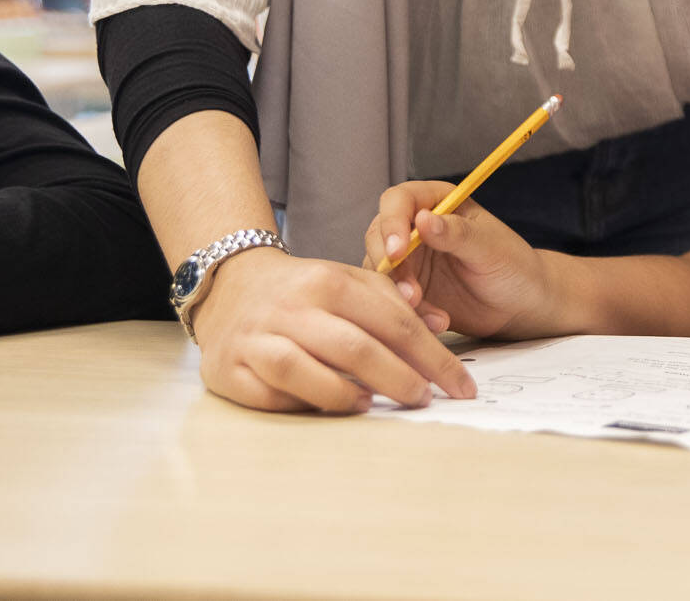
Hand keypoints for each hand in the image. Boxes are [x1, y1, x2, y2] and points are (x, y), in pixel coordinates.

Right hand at [189, 246, 476, 413]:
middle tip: (425, 399)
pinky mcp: (229, 368)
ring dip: (345, 394)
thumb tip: (442, 322)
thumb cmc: (305, 291)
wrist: (230, 286)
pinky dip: (302, 404)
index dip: (433, 357)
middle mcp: (293, 307)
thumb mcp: (350, 283)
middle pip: (355, 348)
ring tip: (376, 404)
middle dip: (400, 379)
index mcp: (329, 281)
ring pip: (303, 371)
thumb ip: (396, 302)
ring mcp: (257, 338)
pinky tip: (329, 407)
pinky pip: (269, 395)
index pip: (394, 322)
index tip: (460, 385)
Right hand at [364, 181, 558, 341]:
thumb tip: (423, 219)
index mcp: (437, 202)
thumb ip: (456, 234)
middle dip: (390, 266)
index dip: (392, 222)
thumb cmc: (514, 265)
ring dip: (396, 294)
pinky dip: (409, 314)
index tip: (397, 250)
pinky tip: (437, 323)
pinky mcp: (408, 290)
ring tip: (427, 312)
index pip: (398, 201)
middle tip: (410, 293)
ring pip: (381, 272)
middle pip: (378, 237)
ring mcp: (409, 260)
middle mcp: (416, 228)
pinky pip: (391, 300)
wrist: (521, 305)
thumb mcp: (489, 247)